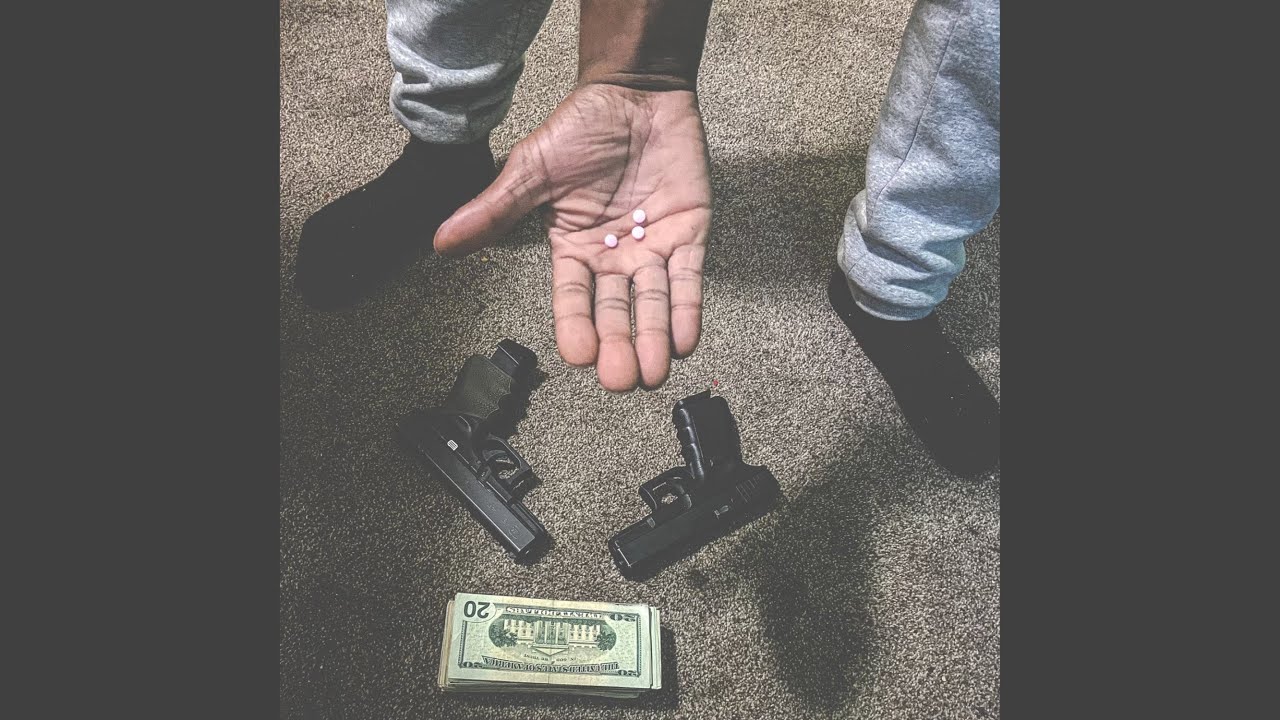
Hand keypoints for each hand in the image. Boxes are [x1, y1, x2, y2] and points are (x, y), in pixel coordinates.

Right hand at [434, 84, 711, 390]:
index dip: (575, 327)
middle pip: (615, 311)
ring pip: (652, 303)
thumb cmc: (580, 128)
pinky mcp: (688, 233)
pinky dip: (687, 309)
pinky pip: (688, 279)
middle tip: (620, 379)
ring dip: (653, 339)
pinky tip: (684, 341)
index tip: (577, 356)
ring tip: (653, 373)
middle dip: (618, 346)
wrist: (635, 92)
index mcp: (573, 249)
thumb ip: (494, 211)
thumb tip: (440, 242)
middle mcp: (613, 257)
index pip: (572, 299)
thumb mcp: (531, 170)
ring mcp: (651, 247)